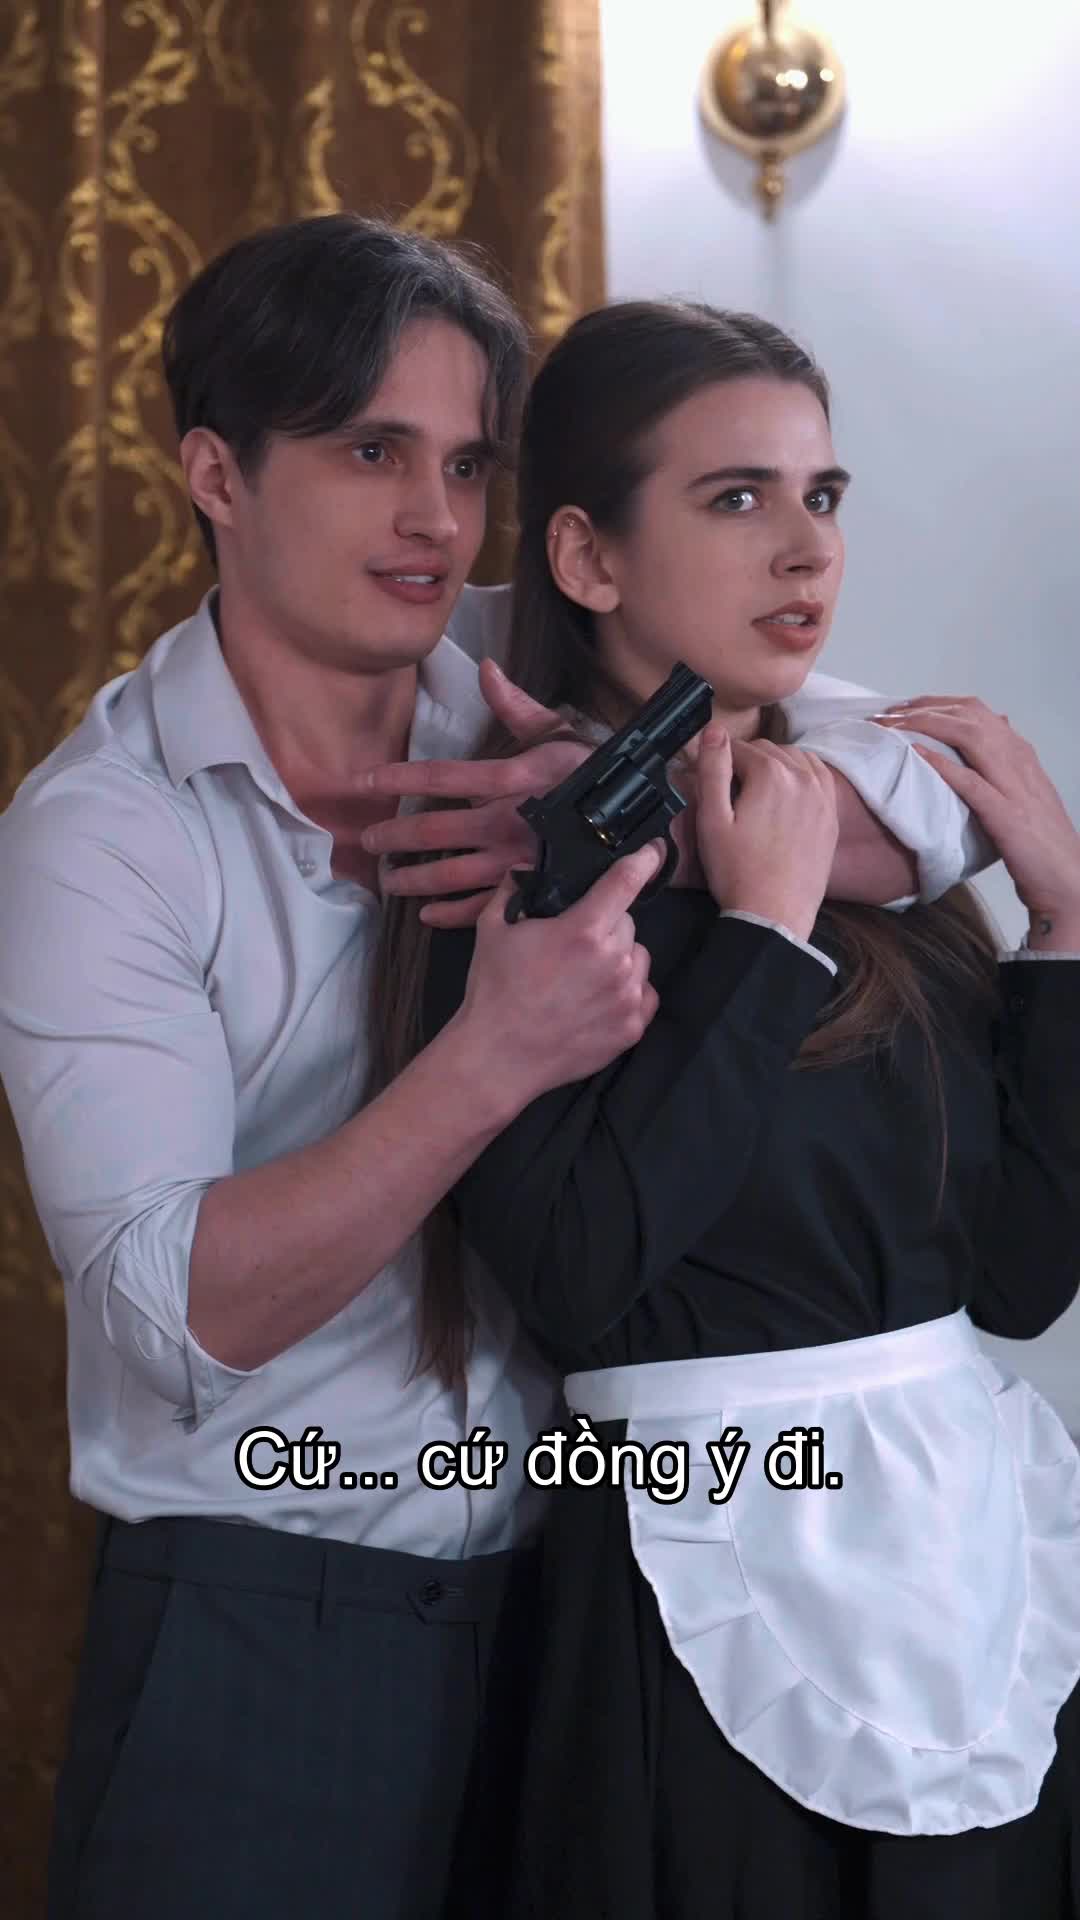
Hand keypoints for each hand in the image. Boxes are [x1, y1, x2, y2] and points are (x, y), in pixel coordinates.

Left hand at [360, 659, 591, 927]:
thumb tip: (487, 668)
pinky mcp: (529, 889)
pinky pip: (481, 907)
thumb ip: (516, 705)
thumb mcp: (559, 732)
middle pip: (435, 832)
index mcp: (511, 779)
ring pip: (450, 874)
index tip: (365, 780)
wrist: (642, 823)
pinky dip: (450, 914)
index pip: (442, 777)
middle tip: (367, 840)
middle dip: (394, 837)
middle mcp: (507, 821)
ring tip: (388, 881)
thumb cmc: (596, 773)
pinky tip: (426, 914)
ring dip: (413, 880)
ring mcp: (515, 860)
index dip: (399, 778)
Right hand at [453, 843, 663, 1107]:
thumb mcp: (492, 929)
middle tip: (574, 945)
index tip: (655, 849)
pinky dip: (627, 993)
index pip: (626, 882)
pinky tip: (596, 1000)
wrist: (498, 1056)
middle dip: (605, 926)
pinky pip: (644, 995)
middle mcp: (614, 961)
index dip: (644, 860)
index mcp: (583, 930)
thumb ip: (512, 890)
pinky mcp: (632, 1027)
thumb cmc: (494, 991)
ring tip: (584, 977)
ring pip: (638, 958)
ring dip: (619, 959)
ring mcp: (627, 996)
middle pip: (627, 924)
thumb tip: (524, 867)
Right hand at [694, 723, 838, 940]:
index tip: (708, 781)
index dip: (718, 762)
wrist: (774, 915)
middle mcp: (802, 776)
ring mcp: (822, 795)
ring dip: (775, 767)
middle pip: (767, 750)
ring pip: (795, 759)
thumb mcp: (711, 820)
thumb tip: (714, 730)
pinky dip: (801, 777)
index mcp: (770, 773)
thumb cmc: (736, 871)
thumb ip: (712, 769)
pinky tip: (787, 794)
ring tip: (756, 794)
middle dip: (746, 763)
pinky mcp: (831, 815)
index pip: (737, 748)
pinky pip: (818, 777)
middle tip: (729, 792)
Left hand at [874, 697, 1079, 944]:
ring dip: (926, 725)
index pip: (975, 712)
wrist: (1068, 878)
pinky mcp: (1007, 815)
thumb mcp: (1021, 794)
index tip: (902, 708)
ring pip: (969, 735)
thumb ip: (1003, 768)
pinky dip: (944, 765)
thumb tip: (983, 742)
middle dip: (924, 708)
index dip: (935, 704)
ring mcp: (1013, 785)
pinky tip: (918, 755)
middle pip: (968, 715)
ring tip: (893, 726)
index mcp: (1020, 753)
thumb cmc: (1039, 842)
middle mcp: (1018, 759)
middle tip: (887, 713)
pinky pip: (972, 782)